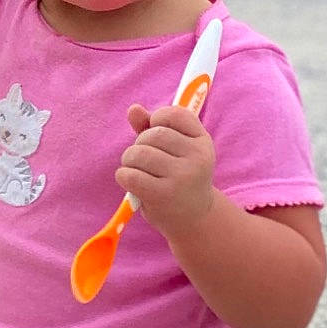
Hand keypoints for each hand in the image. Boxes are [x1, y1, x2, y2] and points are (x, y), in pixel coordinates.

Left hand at [117, 102, 217, 239]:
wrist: (193, 218)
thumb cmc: (180, 177)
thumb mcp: (175, 150)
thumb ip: (152, 126)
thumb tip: (133, 109)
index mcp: (203, 141)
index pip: (174, 114)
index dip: (157, 119)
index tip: (156, 133)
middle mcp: (198, 157)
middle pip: (153, 134)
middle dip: (139, 143)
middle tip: (142, 158)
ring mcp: (182, 177)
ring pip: (139, 153)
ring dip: (128, 160)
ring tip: (134, 169)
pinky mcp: (164, 195)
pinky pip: (131, 175)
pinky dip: (123, 175)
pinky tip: (129, 180)